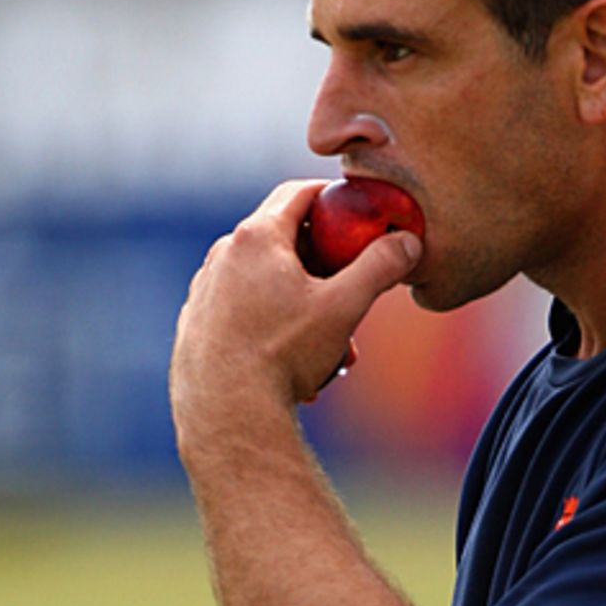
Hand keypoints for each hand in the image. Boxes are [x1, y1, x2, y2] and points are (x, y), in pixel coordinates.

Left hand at [169, 177, 421, 452]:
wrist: (227, 411)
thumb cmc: (284, 354)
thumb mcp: (343, 308)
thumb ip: (379, 268)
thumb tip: (408, 243)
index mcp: (258, 237)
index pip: (299, 194)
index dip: (333, 198)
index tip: (356, 214)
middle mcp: (223, 254)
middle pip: (283, 241)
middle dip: (323, 266)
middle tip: (350, 292)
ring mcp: (205, 288)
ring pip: (264, 281)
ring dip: (300, 304)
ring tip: (328, 348)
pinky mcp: (196, 322)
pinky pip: (241, 310)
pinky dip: (270, 325)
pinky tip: (290, 364)